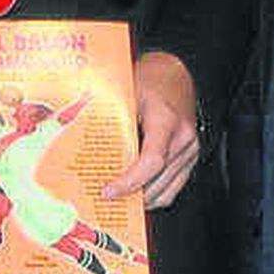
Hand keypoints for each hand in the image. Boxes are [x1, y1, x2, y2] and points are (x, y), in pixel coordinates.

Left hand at [103, 50, 199, 209]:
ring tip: (117, 199)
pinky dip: (153, 195)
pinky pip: (173, 187)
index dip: (129, 181)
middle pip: (157, 182)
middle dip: (130, 195)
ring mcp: (189, 151)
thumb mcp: (127, 92)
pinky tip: (135, 192)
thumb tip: (83, 138)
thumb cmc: (152, 79)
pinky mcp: (190, 158)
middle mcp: (183, 138)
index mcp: (167, 119)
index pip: (152, 160)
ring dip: (141, 199)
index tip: (108, 190)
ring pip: (166, 191)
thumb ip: (112, 117)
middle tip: (104, 198)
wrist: (176, 74)